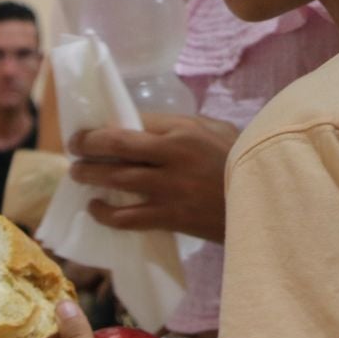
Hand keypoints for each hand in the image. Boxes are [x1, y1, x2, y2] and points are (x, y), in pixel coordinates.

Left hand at [68, 114, 237, 242]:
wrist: (264, 201)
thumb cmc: (240, 161)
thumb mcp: (216, 130)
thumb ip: (182, 127)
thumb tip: (143, 127)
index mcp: (185, 130)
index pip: (134, 120)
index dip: (105, 125)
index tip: (90, 130)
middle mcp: (173, 155)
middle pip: (116, 146)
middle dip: (87, 146)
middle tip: (74, 149)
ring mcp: (170, 187)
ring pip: (116, 179)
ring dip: (90, 176)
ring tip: (77, 174)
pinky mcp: (171, 217)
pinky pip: (127, 217)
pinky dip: (105, 213)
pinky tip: (95, 208)